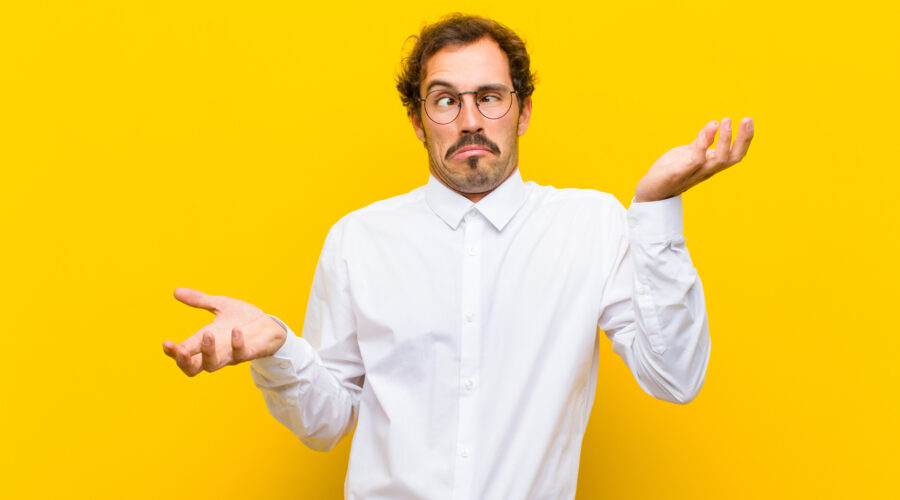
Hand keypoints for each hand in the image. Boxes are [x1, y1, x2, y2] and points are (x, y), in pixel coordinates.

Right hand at [162, 287, 286, 376]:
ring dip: (207, 352)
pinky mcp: (249, 353)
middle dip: (184, 362)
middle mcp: (216, 351)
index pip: (183, 353)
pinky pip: (241, 355)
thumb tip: (175, 291)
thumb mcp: (220, 305)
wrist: (271, 325)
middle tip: (181, 350)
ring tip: (207, 334)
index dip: (173, 352)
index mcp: (205, 341)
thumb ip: (200, 300)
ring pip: (213, 365)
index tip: (166, 343)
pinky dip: (237, 343)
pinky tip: (236, 331)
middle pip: (192, 369)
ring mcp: (232, 354)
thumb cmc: (244, 318)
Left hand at [634, 117, 753, 201]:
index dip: (745, 139)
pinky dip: (701, 147)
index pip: (735, 154)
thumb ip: (701, 141)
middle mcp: (706, 170)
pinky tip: (704, 133)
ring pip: (717, 160)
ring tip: (723, 121)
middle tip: (745, 119)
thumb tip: (714, 124)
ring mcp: (693, 173)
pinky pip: (693, 162)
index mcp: (710, 164)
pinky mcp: (677, 174)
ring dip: (724, 141)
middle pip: (732, 158)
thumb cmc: (672, 171)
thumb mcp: (688, 152)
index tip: (748, 120)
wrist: (651, 191)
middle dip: (743, 139)